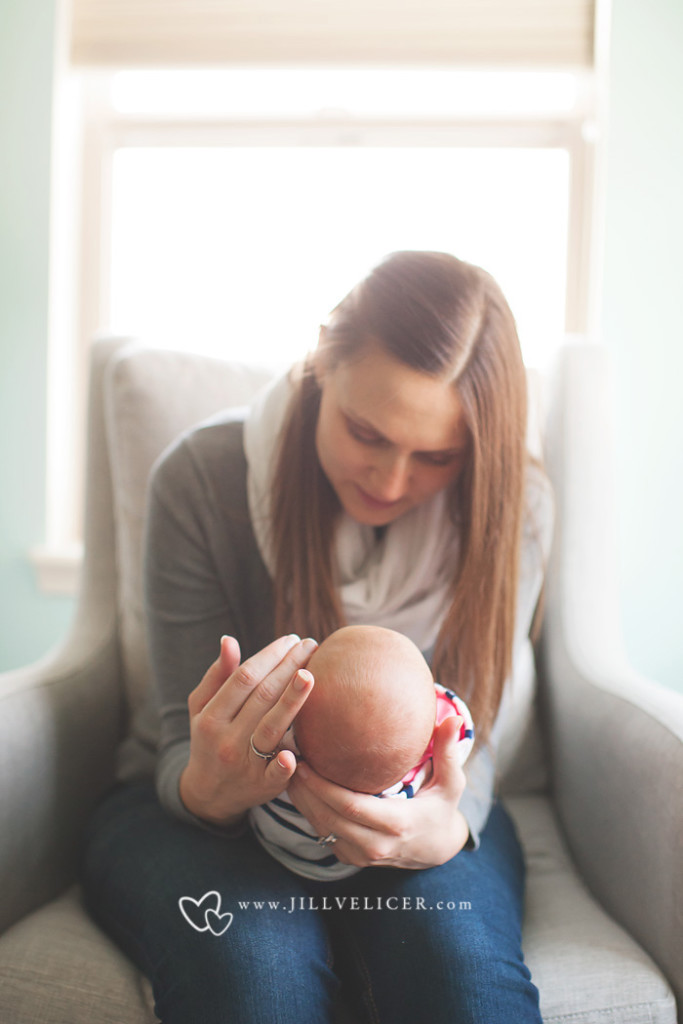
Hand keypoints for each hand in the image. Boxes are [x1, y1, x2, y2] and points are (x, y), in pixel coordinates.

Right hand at [179, 634, 316, 826]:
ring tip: (310, 674)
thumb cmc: (210, 738)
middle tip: (311, 645)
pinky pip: (275, 775)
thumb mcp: (202, 708)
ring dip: (292, 700)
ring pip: (272, 728)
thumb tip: (229, 640)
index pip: (244, 678)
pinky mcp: (262, 786)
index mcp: (212, 717)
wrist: (209, 793)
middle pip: (262, 697)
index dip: (269, 656)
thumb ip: (217, 675)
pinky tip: (294, 753)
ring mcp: (245, 764)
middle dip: (288, 667)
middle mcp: (227, 739)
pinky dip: (283, 765)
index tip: (290, 640)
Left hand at [287, 715, 469, 868]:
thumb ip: (450, 752)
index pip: (349, 805)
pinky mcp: (350, 857)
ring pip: (320, 828)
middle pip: (327, 817)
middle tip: (285, 757)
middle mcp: (375, 845)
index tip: (302, 761)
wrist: (436, 850)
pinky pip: (323, 833)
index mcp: (396, 823)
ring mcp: (360, 855)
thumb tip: (454, 720)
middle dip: (302, 789)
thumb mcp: (452, 783)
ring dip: (299, 800)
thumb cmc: (442, 808)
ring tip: (284, 768)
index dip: (321, 785)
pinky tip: (297, 786)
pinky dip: (308, 811)